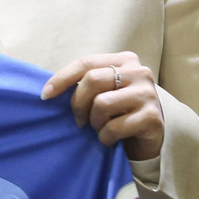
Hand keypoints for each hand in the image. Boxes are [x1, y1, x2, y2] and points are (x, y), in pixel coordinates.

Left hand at [41, 53, 164, 160]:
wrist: (148, 137)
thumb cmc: (119, 111)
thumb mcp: (103, 90)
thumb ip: (85, 82)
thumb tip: (48, 90)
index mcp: (125, 60)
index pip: (86, 63)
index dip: (61, 79)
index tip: (45, 95)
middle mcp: (140, 72)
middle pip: (92, 80)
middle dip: (78, 104)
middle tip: (79, 120)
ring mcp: (148, 94)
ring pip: (102, 104)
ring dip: (94, 121)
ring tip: (99, 127)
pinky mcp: (153, 118)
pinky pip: (114, 127)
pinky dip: (105, 136)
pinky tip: (110, 138)